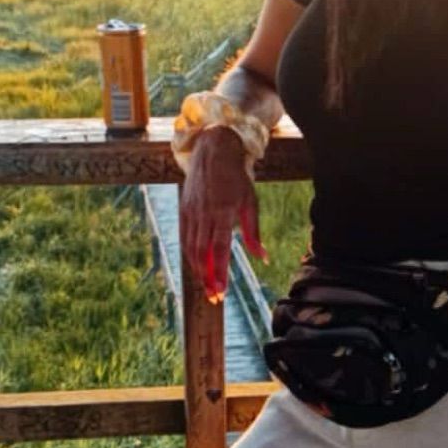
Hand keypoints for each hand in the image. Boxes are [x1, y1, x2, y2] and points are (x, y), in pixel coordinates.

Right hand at [178, 125, 267, 301]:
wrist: (212, 150)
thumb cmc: (236, 178)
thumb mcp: (251, 202)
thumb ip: (254, 233)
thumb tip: (263, 258)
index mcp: (223, 212)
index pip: (219, 249)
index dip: (219, 273)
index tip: (221, 291)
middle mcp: (204, 214)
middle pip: (202, 254)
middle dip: (207, 278)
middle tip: (213, 297)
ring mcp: (191, 212)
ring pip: (190, 248)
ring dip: (197, 270)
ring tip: (206, 286)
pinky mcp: (184, 209)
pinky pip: (184, 238)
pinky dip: (189, 255)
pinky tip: (196, 267)